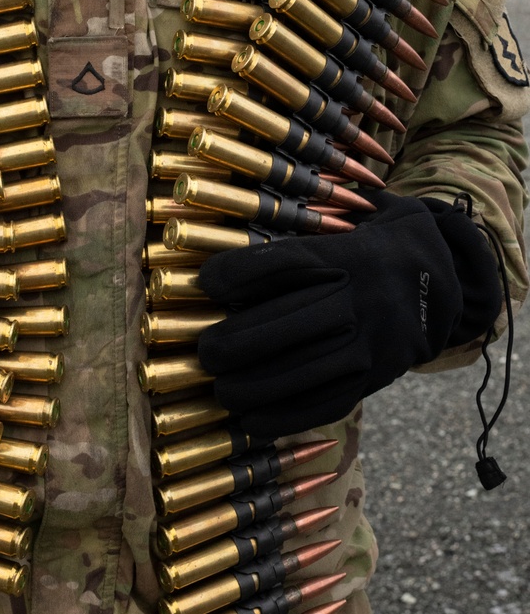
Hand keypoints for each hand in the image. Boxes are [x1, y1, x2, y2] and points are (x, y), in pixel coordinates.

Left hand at [197, 191, 500, 439]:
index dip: (238, 273)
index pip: (282, 262)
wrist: (444, 278)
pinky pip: (329, 403)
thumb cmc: (370, 247)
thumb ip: (293, 238)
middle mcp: (359, 298)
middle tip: (203, 353)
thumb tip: (226, 256)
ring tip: (220, 390)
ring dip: (253, 386)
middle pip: (287, 323)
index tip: (204, 284)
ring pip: (305, 370)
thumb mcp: (343, 225)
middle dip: (236, 342)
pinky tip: (251, 422)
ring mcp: (371, 342)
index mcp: (344, 256)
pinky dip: (286, 417)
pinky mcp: (377, 376)